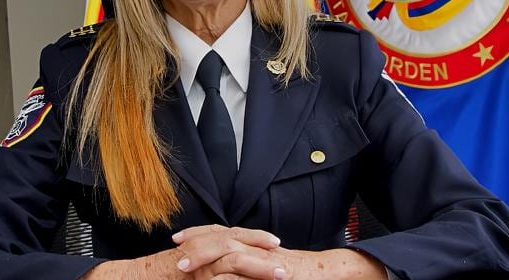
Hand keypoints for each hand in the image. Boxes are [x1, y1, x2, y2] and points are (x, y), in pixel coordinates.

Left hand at [172, 226, 385, 279]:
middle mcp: (259, 248)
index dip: (200, 234)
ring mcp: (267, 258)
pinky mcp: (279, 271)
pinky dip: (232, 273)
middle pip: (222, 236)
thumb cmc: (302, 275)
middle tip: (175, 248)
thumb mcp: (267, 270)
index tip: (178, 239)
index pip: (223, 234)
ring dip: (206, 253)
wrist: (334, 273)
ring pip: (231, 248)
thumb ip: (248, 269)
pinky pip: (250, 268)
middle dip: (196, 241)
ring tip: (184, 264)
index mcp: (255, 247)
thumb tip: (222, 274)